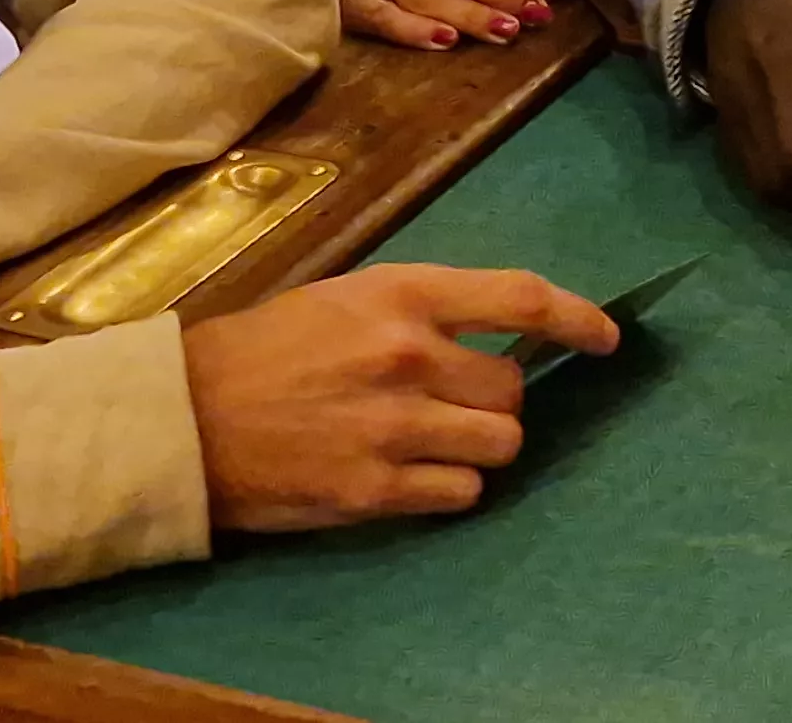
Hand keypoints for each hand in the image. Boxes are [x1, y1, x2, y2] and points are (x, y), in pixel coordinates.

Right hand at [178, 263, 617, 531]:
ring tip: (431, 442)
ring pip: (499, 444)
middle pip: (513, 388)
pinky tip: (409, 477)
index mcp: (402, 296)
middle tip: (452, 403)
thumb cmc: (263, 349)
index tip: (606, 337)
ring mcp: (396, 427)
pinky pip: (461, 495)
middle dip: (494, 399)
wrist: (185, 418)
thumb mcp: (343, 298)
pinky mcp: (378, 490)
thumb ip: (419, 311)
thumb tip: (493, 332)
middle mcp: (410, 357)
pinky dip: (448, 489)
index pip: (520, 299)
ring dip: (477, 446)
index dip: (576, 318)